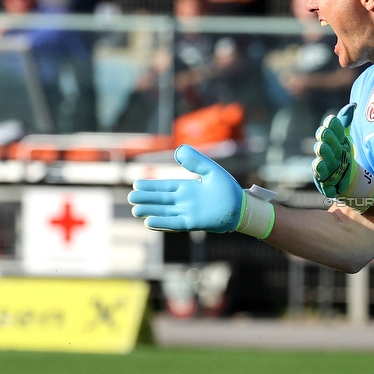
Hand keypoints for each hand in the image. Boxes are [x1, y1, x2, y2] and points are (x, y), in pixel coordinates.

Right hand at [129, 144, 244, 232]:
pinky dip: (163, 223)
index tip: (136, 183)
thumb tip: (177, 150)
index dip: (151, 186)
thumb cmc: (228, 189)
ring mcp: (188, 212)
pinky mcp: (194, 223)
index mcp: (188, 188)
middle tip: (131, 198)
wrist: (242, 206)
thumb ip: (195, 160)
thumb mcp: (210, 170)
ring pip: (165, 212)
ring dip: (151, 211)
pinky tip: (150, 222)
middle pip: (161, 200)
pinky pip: (175, 223)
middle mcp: (185, 201)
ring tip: (135, 210)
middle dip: (147, 199)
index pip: (165, 186)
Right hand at [312, 104, 373, 210]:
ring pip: (320, 153)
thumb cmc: (344, 155)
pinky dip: (320, 168)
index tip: (332, 121)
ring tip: (324, 148)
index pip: (329, 126)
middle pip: (323, 138)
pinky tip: (322, 165)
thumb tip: (352, 105)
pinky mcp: (321, 176)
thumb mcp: (346, 139)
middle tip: (328, 134)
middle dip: (327, 135)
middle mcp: (325, 148)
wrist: (348, 177)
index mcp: (332, 138)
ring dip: (323, 150)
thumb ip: (346, 122)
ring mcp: (323, 161)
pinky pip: (319, 171)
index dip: (331, 123)